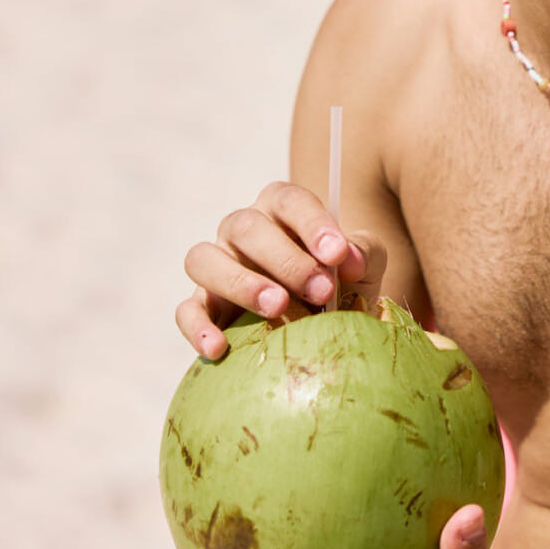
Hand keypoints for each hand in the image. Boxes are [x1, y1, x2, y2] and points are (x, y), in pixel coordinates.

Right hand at [177, 181, 388, 357]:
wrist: (321, 322)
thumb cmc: (343, 282)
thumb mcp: (363, 264)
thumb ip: (363, 252)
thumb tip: (351, 259)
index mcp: (280, 210)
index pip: (289, 200)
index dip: (312, 223)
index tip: (338, 254)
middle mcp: (242, 231)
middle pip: (246, 227)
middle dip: (286, 259)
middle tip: (322, 291)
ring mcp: (217, 265)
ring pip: (204, 259)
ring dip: (240, 282)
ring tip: (277, 308)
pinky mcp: (202, 306)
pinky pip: (186, 310)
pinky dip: (198, 327)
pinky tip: (219, 348)